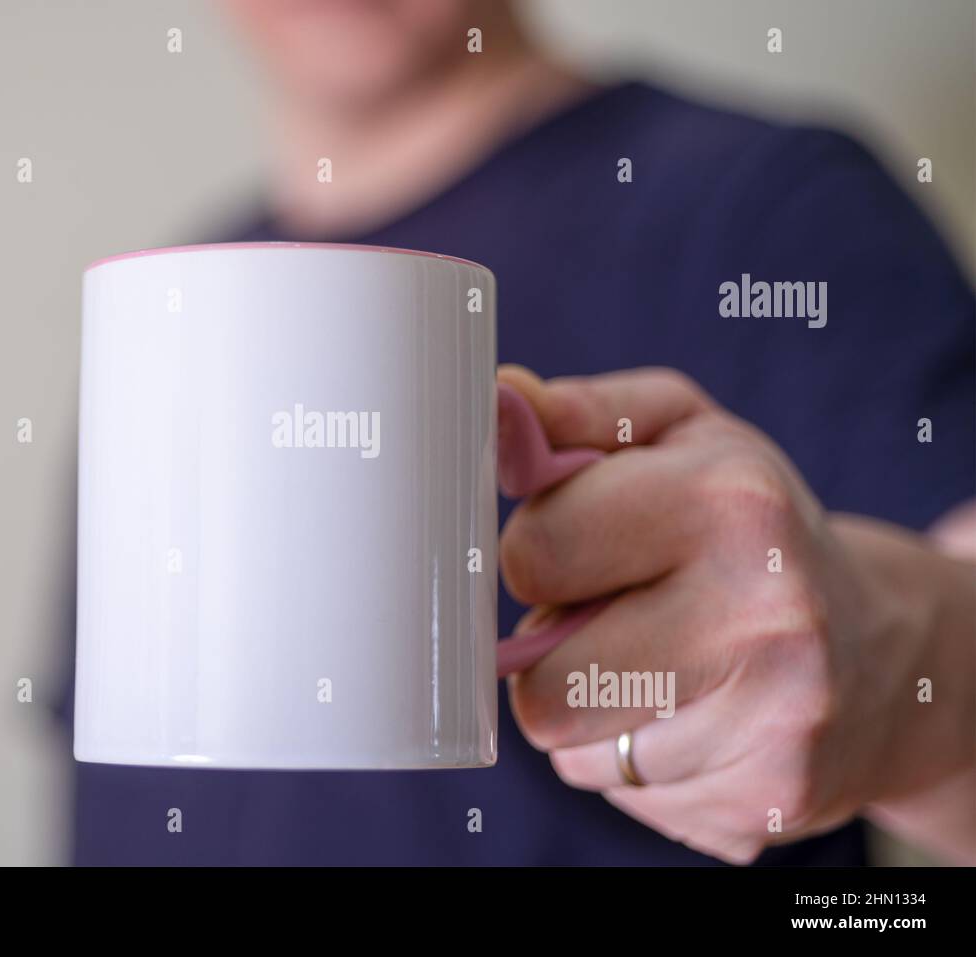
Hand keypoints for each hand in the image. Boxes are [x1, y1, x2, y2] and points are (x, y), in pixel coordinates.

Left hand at [495, 364, 975, 862]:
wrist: (878, 648)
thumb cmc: (747, 526)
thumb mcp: (678, 434)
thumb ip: (575, 414)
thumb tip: (498, 401)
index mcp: (731, 502)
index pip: (533, 556)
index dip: (535, 554)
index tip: (579, 547)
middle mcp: (763, 617)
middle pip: (541, 688)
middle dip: (551, 651)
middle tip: (610, 615)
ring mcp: (771, 724)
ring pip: (574, 751)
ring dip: (588, 711)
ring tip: (657, 665)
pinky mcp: (764, 801)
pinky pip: (622, 794)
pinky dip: (632, 757)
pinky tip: (691, 715)